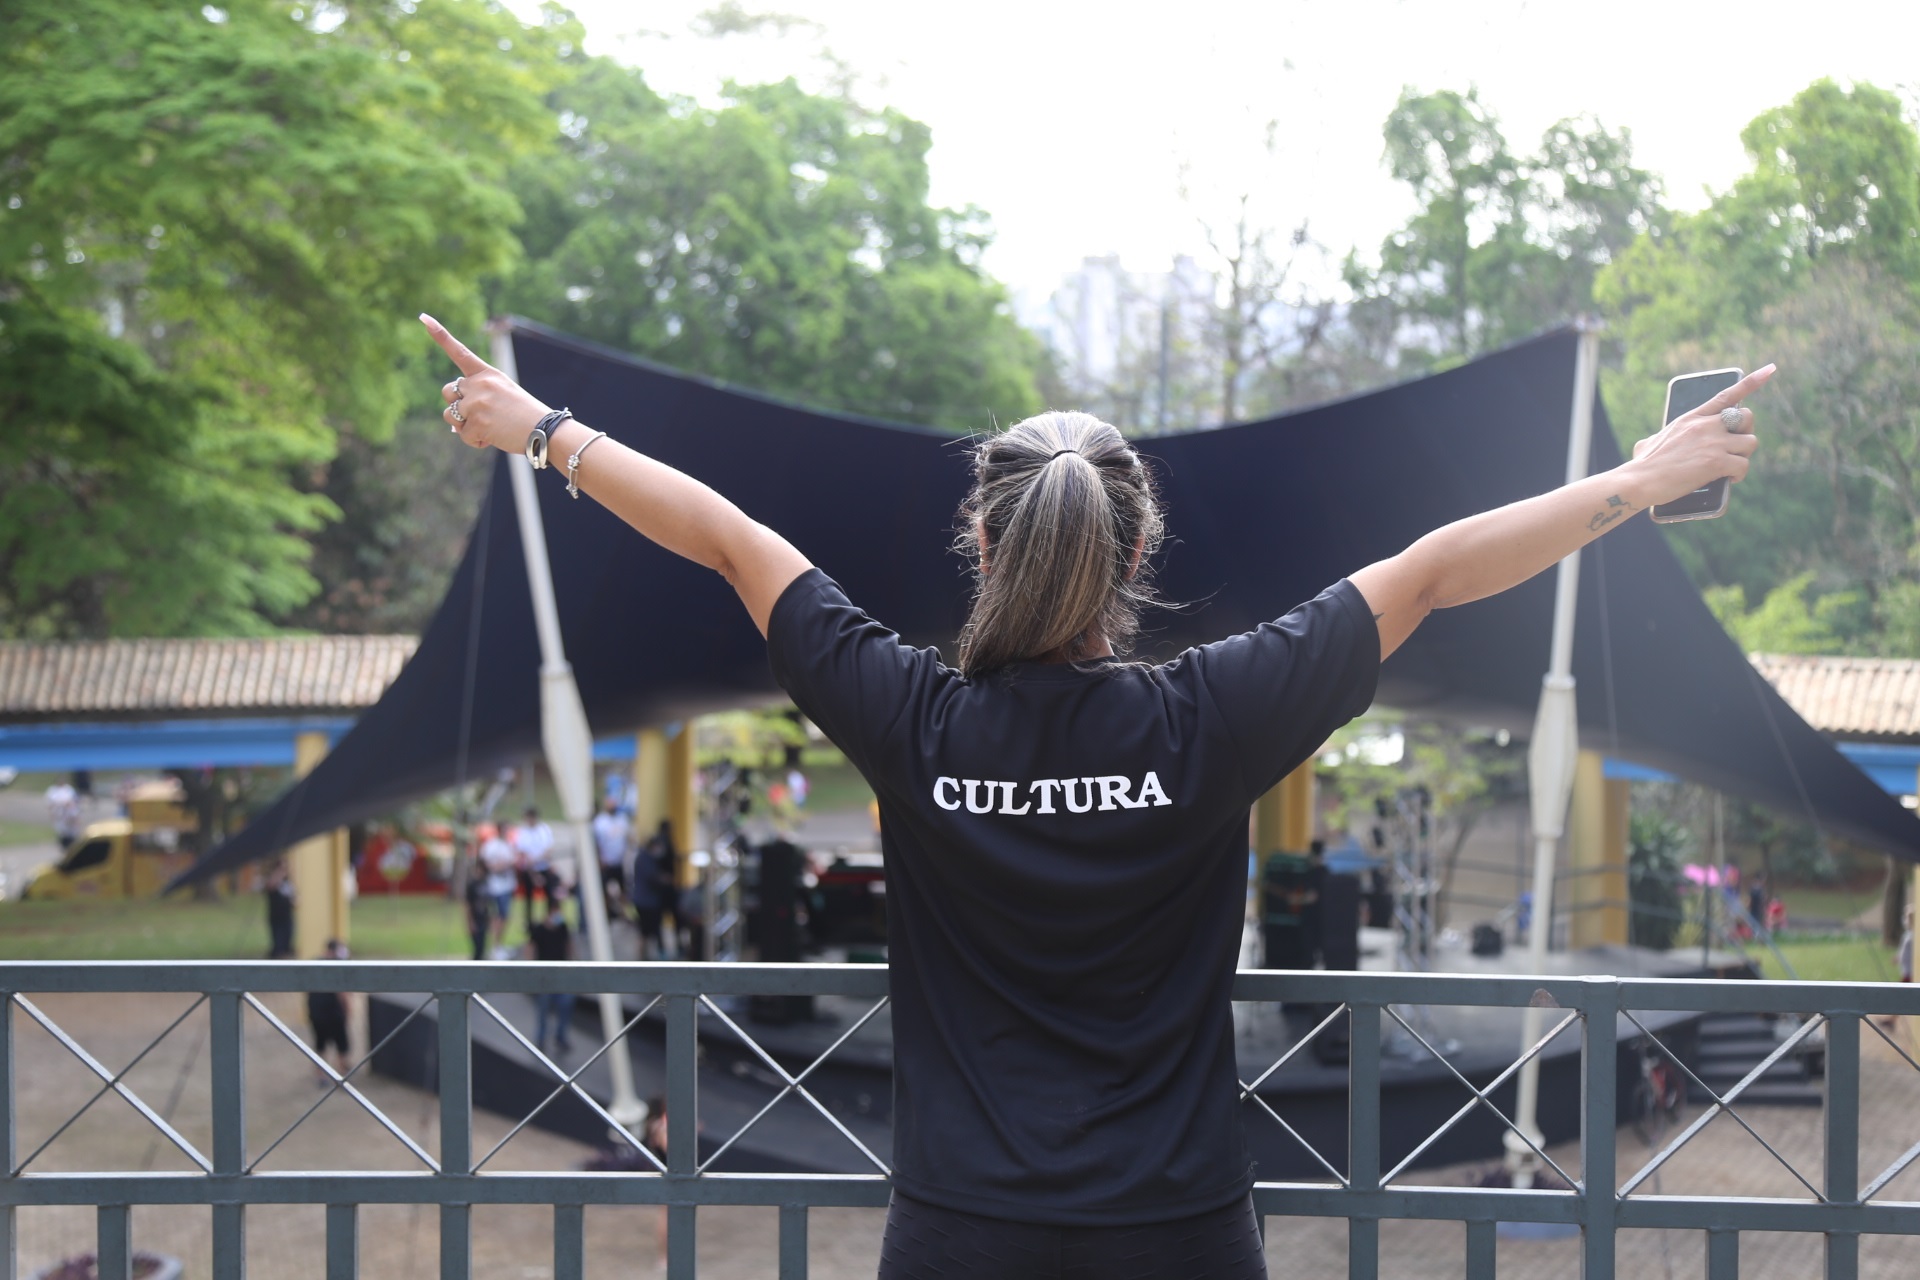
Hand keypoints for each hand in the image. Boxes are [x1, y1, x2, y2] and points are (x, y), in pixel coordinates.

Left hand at [420, 314, 550, 452]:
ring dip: (463, 425)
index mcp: (488, 373)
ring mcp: (477, 403)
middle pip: (448, 391)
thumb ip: (477, 401)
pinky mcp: (477, 422)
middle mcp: (479, 384)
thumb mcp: (503, 396)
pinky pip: (463, 435)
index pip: (460, 352)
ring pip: (450, 415)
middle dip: (456, 404)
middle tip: (477, 415)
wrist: (545, 430)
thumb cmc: (526, 415)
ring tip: (488, 429)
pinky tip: (493, 439)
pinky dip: (476, 441)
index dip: (440, 335)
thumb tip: (452, 424)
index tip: (424, 318)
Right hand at [1627, 364, 1774, 506]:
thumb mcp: (1647, 443)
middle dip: (1745, 433)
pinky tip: (1729, 479)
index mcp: (1691, 418)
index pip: (1726, 396)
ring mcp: (1713, 443)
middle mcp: (1705, 426)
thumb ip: (1655, 438)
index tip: (1770, 370)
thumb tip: (1645, 445)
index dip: (1751, 382)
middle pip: (1746, 418)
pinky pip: (1744, 465)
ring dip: (1743, 456)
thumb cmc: (1640, 466)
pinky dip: (1739, 474)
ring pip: (1750, 443)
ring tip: (1729, 468)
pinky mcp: (1716, 462)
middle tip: (1734, 447)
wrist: (1638, 481)